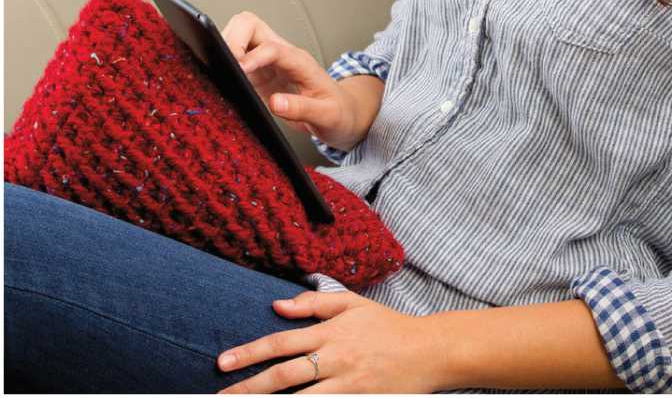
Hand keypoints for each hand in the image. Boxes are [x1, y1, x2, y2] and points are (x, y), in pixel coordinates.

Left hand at [217, 291, 450, 392]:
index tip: (223, 363)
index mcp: (331, 332)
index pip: (282, 342)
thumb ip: (314, 304)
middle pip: (284, 375)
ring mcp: (347, 384)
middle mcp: (336, 359)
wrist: (430, 351)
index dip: (250, 353)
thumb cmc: (389, 326)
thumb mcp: (354, 305)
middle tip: (220, 395)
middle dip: (248, 387)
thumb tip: (277, 305)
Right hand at [221, 11, 358, 148]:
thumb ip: (303, 109)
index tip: (239, 70)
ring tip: (220, 72)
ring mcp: (266, 63)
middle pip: (248, 25)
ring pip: (237, 37)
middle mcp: (281, 56)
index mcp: (299, 62)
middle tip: (225, 65)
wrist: (341, 114)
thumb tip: (276, 103)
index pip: (272, 48)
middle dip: (232, 38)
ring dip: (224, 48)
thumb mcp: (327, 115)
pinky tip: (221, 80)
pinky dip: (223, 64)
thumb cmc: (337, 111)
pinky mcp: (256, 75)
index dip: (253, 56)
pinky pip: (234, 59)